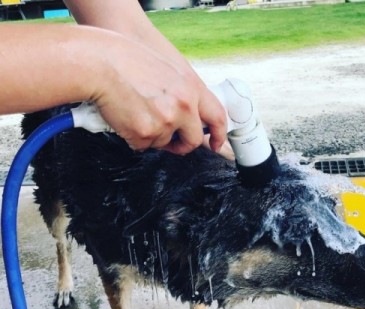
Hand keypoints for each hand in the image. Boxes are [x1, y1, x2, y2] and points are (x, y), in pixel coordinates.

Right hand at [91, 31, 226, 152]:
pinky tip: (125, 118)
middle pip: (194, 140)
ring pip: (163, 142)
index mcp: (191, 89)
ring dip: (152, 135)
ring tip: (136, 112)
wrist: (99, 63)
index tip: (216, 145)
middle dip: (182, 144)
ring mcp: (165, 122)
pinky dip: (134, 137)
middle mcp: (183, 107)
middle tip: (171, 142)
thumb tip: (189, 114)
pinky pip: (142, 145)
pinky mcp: (145, 134)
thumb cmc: (127, 61)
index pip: (217, 117)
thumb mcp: (167, 71)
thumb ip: (182, 93)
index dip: (219, 135)